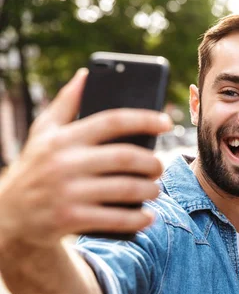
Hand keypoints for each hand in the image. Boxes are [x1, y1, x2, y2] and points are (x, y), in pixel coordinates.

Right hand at [0, 69, 171, 249]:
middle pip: (126, 157)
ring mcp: (67, 192)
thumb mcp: (42, 133)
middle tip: (159, 167)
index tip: (167, 122)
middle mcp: (64, 162)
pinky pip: (115, 218)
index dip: (145, 119)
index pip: (113, 120)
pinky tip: (148, 216)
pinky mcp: (70, 219)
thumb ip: (65, 104)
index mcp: (63, 138)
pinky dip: (138, 218)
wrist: (9, 216)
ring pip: (126, 188)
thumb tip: (87, 74)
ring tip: (155, 189)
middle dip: (152, 163)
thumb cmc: (35, 167)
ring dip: (150, 190)